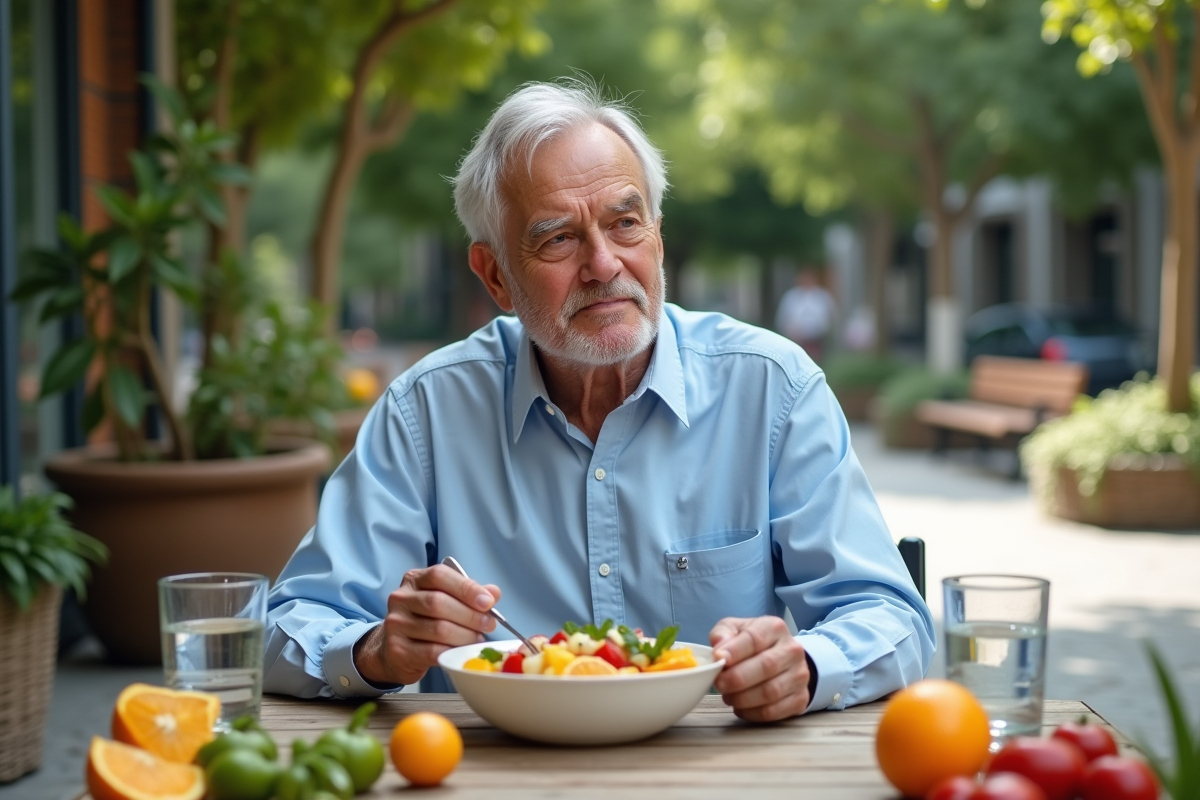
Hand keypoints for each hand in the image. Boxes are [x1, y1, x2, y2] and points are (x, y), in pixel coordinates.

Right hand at [353, 565, 500, 685]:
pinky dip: (452, 651)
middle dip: (470, 615)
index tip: (488, 602)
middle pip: (438, 602)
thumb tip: (494, 593)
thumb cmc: (426, 620)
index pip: (439, 576)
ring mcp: (395, 624)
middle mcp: (401, 598)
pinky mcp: (397, 649)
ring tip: (478, 639)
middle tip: (489, 624)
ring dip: (465, 635)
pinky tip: (461, 651)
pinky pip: (432, 651)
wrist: (395, 651)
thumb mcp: (446, 600)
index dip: (466, 588)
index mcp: (414, 579)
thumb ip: (469, 594)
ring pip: (438, 629)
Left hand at [710, 616, 810, 721]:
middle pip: (766, 666)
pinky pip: (773, 711)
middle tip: (719, 683)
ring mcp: (800, 676)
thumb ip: (723, 634)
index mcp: (775, 629)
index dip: (735, 651)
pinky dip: (751, 713)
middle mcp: (792, 650)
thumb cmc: (753, 644)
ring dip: (742, 698)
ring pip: (770, 692)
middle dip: (736, 678)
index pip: (755, 639)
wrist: (782, 660)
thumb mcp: (736, 630)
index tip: (718, 659)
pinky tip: (740, 707)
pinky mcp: (800, 699)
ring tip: (728, 696)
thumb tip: (718, 650)